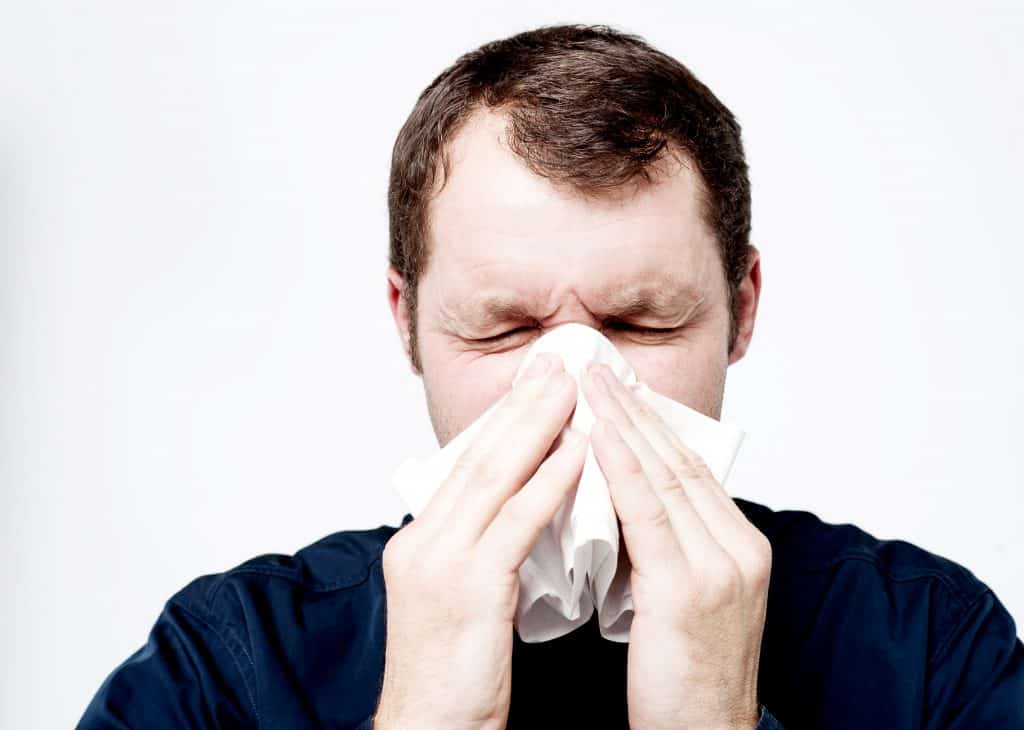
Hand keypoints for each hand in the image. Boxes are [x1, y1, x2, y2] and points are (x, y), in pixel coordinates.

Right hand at [375, 352, 587, 729]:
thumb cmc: (450, 674)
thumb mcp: (458, 598)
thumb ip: (480, 548)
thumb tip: (519, 511)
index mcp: (420, 540)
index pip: (467, 465)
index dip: (505, 420)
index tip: (537, 384)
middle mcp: (422, 540)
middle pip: (478, 456)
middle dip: (522, 405)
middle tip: (557, 362)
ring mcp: (440, 561)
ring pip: (494, 476)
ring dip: (537, 426)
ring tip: (573, 388)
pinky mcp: (468, 588)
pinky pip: (515, 523)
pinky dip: (548, 483)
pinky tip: (578, 453)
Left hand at [582, 363, 770, 729]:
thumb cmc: (686, 678)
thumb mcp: (684, 599)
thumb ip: (667, 547)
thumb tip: (624, 501)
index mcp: (741, 548)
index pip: (691, 471)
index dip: (653, 426)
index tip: (620, 390)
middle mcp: (739, 549)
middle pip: (681, 462)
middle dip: (637, 410)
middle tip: (600, 368)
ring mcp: (720, 568)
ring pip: (665, 478)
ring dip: (624, 424)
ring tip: (591, 384)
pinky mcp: (688, 591)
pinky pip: (648, 514)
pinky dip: (621, 468)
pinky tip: (596, 435)